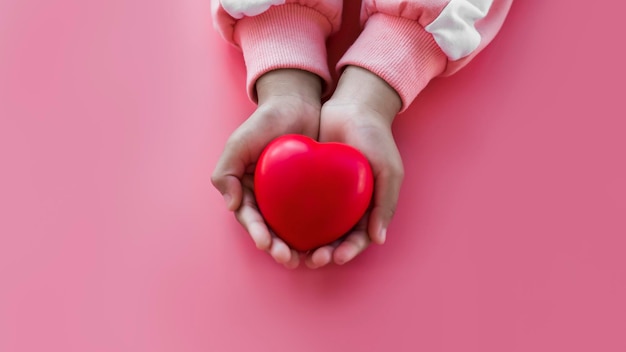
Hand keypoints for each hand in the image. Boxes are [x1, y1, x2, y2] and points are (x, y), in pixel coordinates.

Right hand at [212, 69, 321, 268]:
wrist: (297, 103)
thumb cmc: (265, 121)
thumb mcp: (238, 143)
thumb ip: (225, 172)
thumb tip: (231, 205)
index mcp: (248, 191)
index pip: (251, 218)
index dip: (257, 233)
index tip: (267, 244)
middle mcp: (269, 198)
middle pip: (273, 230)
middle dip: (279, 248)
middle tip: (290, 259)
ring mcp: (292, 197)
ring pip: (294, 228)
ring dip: (299, 246)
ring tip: (309, 259)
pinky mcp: (314, 192)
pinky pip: (316, 215)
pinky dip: (320, 230)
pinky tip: (328, 241)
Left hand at [306, 66, 403, 267]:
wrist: (352, 106)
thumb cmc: (376, 138)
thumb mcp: (389, 170)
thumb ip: (386, 203)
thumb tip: (378, 239)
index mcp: (366, 207)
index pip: (357, 237)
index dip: (347, 250)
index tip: (335, 257)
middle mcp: (345, 205)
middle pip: (332, 237)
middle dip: (323, 252)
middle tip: (310, 259)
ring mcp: (324, 194)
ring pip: (312, 226)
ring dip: (304, 242)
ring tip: (292, 252)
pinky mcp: (305, 182)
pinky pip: (296, 204)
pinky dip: (290, 218)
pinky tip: (278, 228)